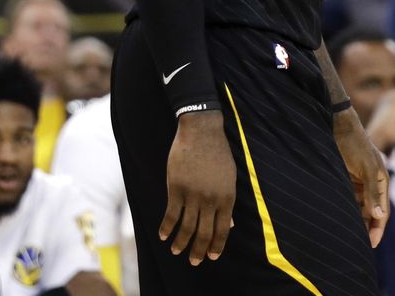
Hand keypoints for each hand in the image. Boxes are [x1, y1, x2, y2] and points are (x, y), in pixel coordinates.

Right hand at [160, 111, 235, 265]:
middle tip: (194, 262)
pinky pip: (171, 213)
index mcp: (227, 198)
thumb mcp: (229, 178)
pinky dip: (166, 227)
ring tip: (176, 251)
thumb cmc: (218, 153)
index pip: (222, 230)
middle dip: (199, 251)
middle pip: (204, 233)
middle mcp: (211, 200)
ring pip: (187, 227)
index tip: (211, 257)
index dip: (216, 246)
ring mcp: (192, 195)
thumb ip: (228, 202)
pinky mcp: (176, 188)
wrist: (201, 132)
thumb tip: (231, 224)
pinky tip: (163, 235)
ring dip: (181, 242)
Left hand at [333, 110, 389, 247]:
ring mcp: (358, 180)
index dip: (377, 229)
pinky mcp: (345, 176)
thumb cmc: (354, 144)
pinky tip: (338, 218)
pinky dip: (345, 208)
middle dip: (366, 227)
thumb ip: (372, 192)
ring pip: (359, 206)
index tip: (370, 245)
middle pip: (371, 211)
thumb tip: (380, 217)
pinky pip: (347, 197)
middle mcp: (371, 182)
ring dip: (355, 218)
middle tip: (356, 245)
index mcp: (382, 181)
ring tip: (346, 235)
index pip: (383, 212)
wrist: (336, 124)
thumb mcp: (366, 168)